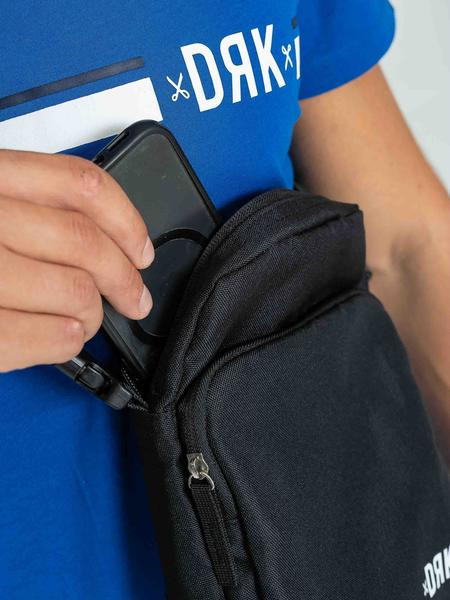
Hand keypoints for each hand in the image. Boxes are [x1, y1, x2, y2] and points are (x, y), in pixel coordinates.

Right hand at [0, 150, 153, 371]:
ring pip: (73, 292)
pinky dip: (68, 341)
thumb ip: (25, 209)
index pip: (79, 184)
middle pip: (83, 244)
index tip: (141, 249)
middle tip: (135, 296)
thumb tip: (103, 241)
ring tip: (86, 318)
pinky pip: (46, 337)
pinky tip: (65, 337)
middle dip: (124, 279)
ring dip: (94, 314)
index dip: (126, 220)